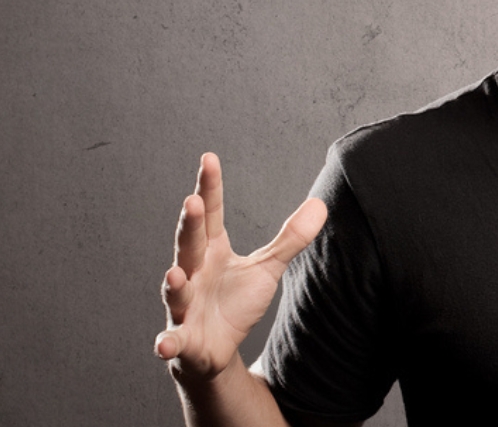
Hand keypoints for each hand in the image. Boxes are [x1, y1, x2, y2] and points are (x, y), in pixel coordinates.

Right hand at [155, 153, 326, 382]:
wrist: (215, 349)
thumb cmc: (235, 303)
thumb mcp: (267, 268)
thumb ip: (290, 239)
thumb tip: (320, 204)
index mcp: (211, 251)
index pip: (211, 214)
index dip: (209, 187)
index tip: (208, 158)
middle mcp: (192, 272)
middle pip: (189, 244)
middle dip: (190, 225)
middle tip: (192, 201)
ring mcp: (184, 305)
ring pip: (175, 291)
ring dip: (173, 283)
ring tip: (175, 273)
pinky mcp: (183, 339)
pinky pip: (172, 340)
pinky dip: (167, 342)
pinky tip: (166, 344)